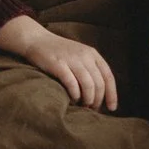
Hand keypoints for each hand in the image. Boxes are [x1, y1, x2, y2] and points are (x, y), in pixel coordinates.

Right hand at [0, 15, 117, 110]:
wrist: (36, 39)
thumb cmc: (58, 52)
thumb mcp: (79, 55)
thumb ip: (90, 68)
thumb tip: (100, 94)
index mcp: (92, 53)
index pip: (108, 77)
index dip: (112, 94)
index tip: (111, 108)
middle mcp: (84, 55)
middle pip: (99, 84)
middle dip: (97, 100)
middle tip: (91, 109)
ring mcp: (71, 59)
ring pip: (88, 85)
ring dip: (87, 100)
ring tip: (83, 106)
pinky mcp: (58, 64)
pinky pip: (72, 84)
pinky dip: (75, 95)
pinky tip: (72, 99)